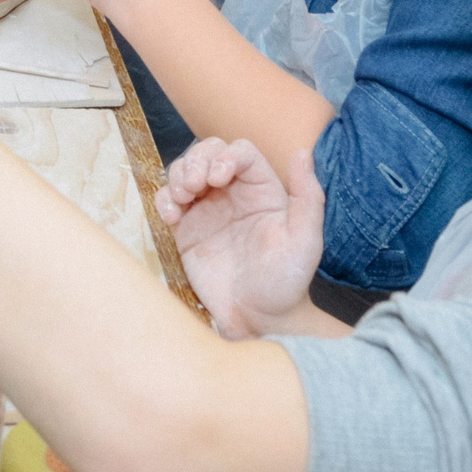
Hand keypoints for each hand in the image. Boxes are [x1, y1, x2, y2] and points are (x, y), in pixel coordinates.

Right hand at [157, 139, 325, 339]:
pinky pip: (167, 200)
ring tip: (181, 198)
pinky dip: (163, 200)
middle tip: (193, 186)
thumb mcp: (305, 241)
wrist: (257, 320)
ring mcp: (206, 209)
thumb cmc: (286, 282)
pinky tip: (171, 217)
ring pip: (184, 170)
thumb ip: (309, 197)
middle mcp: (233, 193)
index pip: (240, 152)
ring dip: (178, 175)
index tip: (217, 178)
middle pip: (207, 152)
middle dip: (196, 161)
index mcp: (262, 190)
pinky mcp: (185, 229)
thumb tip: (303, 152)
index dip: (225, 156)